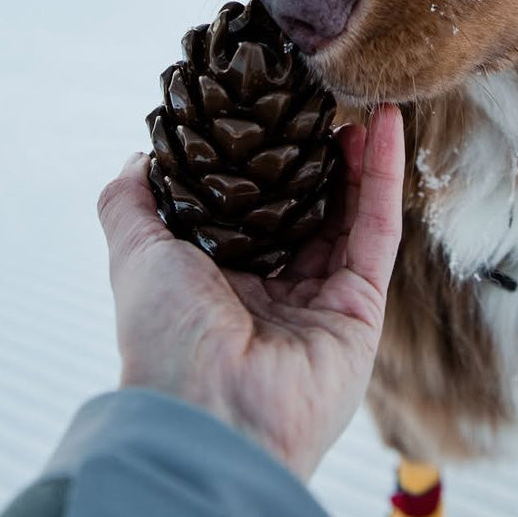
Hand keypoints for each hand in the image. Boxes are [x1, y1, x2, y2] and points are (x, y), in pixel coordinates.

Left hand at [98, 105, 404, 480]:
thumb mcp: (135, 255)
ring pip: (350, 213)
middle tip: (323, 105)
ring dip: (359, 158)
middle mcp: (275, 290)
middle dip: (318, 156)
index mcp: (223, 280)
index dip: (268, 161)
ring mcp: (323, 298)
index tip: (273, 112)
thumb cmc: (165, 338)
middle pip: (309, 208)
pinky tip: (386, 127)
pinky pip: (379, 230)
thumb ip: (130, 203)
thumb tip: (139, 157)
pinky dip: (385, 176)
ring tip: (362, 105)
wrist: (210, 412)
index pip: (255, 209)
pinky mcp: (363, 305)